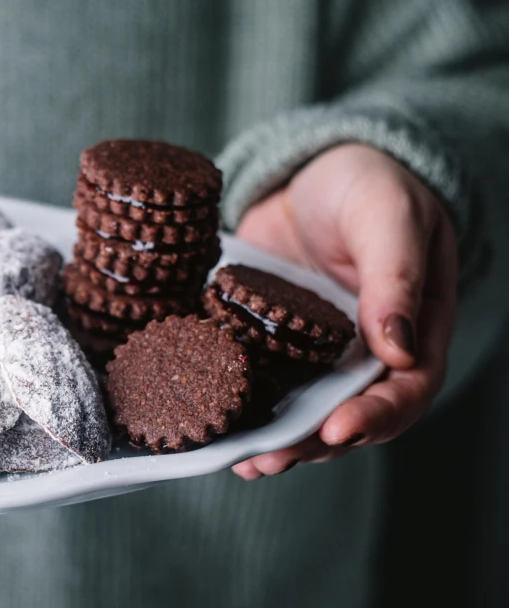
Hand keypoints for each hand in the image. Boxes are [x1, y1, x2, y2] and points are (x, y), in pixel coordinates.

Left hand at [231, 144, 456, 478]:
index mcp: (416, 330)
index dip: (376, 417)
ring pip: (300, 409)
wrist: (313, 171)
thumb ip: (396, 277)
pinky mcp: (270, 341)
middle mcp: (365, 353)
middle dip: (311, 443)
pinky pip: (258, 379)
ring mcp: (315, 352)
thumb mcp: (388, 216)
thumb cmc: (368, 185)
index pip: (407, 390)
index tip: (338, 430)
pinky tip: (213, 422)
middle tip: (272, 458)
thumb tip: (399, 349)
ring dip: (272, 438)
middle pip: (347, 414)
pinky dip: (238, 403)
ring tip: (240, 458)